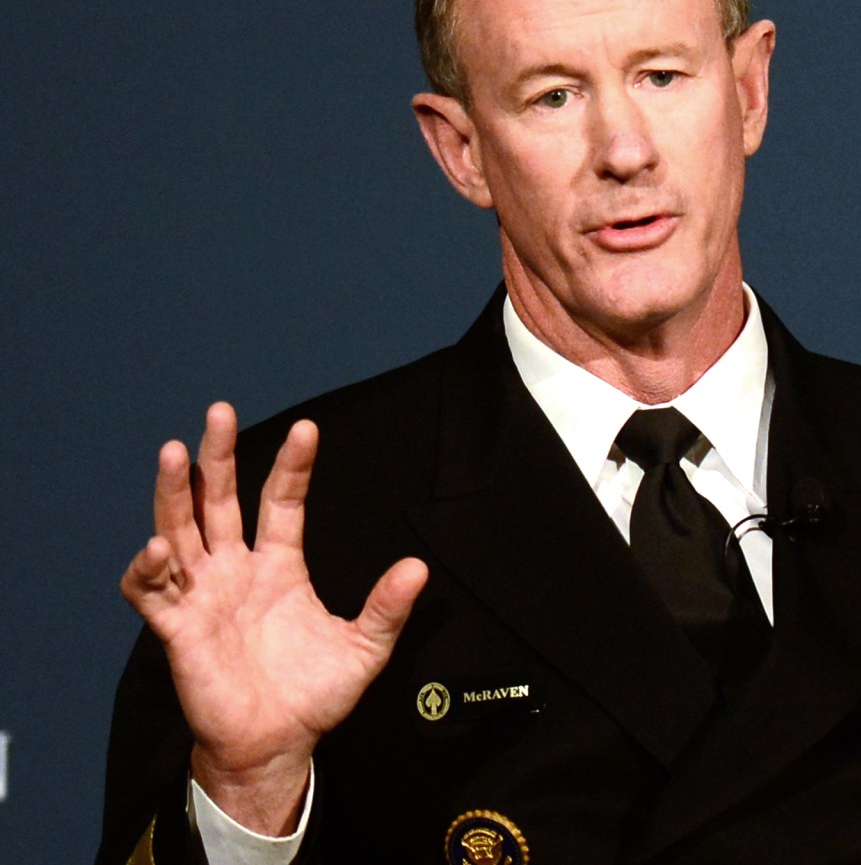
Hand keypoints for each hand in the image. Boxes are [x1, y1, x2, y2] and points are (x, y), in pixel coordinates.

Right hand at [120, 403, 428, 834]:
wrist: (277, 743)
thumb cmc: (315, 695)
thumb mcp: (364, 647)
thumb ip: (387, 607)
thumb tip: (418, 567)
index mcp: (279, 567)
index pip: (280, 502)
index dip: (292, 466)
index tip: (308, 429)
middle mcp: (235, 571)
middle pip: (219, 501)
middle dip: (217, 457)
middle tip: (218, 411)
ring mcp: (203, 596)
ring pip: (179, 531)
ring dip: (174, 493)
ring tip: (175, 452)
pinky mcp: (177, 629)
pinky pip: (151, 592)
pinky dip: (148, 568)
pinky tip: (159, 547)